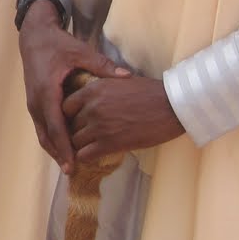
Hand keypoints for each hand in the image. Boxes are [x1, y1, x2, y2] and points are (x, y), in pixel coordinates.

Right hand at [17, 0, 129, 173]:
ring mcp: (33, 103)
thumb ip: (102, 66)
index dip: (64, 147)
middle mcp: (36, 101)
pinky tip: (62, 147)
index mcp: (47, 91)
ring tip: (69, 164)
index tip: (72, 164)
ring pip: (42, 133)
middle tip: (73, 171)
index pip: (56, 126)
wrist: (34, 36)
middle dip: (58, 154)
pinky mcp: (34, 102)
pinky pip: (42, 126)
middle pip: (46, 136)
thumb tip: (126, 77)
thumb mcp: (80, 51)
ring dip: (54, 149)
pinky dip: (51, 139)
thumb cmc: (57, 44)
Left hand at [64, 71, 184, 162]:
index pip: (66, 106)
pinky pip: (85, 155)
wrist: (172, 106)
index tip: (77, 121)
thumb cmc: (151, 92)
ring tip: (89, 147)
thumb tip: (92, 97)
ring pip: (75, 141)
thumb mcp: (119, 82)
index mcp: (94, 89)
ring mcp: (99, 126)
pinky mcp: (110, 143)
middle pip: (69, 125)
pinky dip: (86, 157)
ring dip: (81, 145)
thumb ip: (102, 89)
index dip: (70, 115)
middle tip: (83, 137)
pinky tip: (93, 156)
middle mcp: (92, 107)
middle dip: (75, 131)